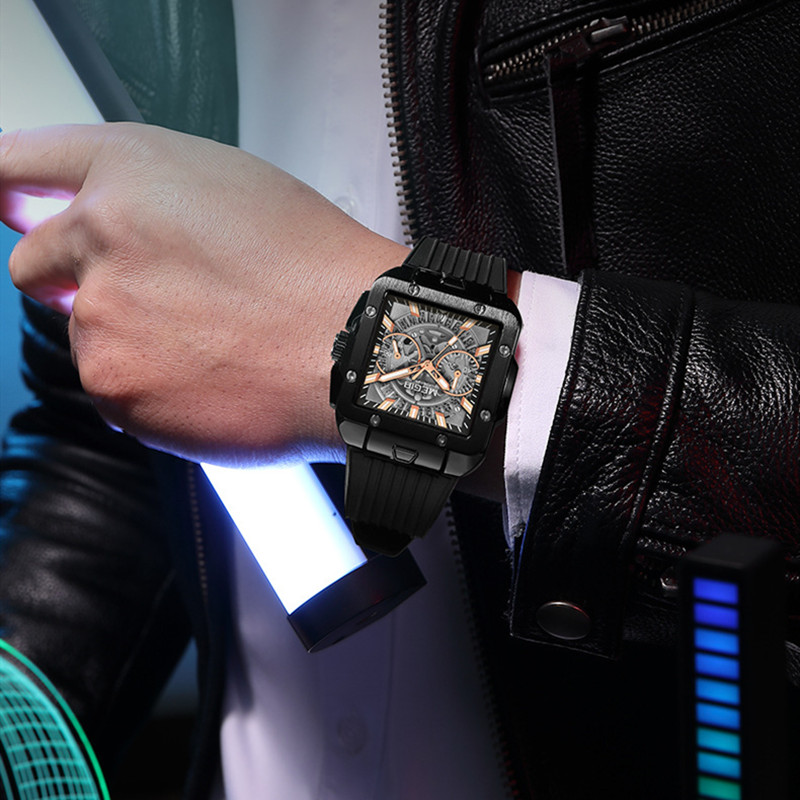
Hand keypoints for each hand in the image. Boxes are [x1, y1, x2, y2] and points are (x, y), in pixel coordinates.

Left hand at [1, 123, 409, 464]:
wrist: (357, 347)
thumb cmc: (316, 269)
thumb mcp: (235, 191)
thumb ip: (149, 200)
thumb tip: (97, 226)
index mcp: (133, 173)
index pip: (23, 164)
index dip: (8, 186)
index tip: (4, 202)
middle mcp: (99, 236)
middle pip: (36, 265)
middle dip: (78, 283)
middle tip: (153, 301)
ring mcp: (101, 317)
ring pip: (89, 336)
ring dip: (133, 343)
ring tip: (215, 345)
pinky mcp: (115, 388)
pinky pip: (118, 391)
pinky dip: (154, 391)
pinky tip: (214, 378)